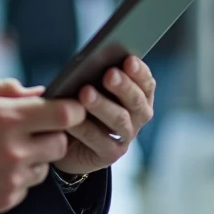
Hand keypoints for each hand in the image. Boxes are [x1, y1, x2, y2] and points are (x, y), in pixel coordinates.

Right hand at [0, 75, 85, 213]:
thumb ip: (5, 88)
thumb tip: (37, 91)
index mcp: (5, 117)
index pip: (63, 115)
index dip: (69, 109)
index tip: (64, 108)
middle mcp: (12, 150)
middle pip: (60, 143)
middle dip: (50, 133)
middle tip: (29, 129)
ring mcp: (8, 179)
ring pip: (44, 168)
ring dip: (33, 157)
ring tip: (3, 149)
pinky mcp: (2, 200)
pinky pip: (25, 188)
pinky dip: (16, 178)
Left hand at [53, 56, 154, 175]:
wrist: (67, 139)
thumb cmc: (79, 102)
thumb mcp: (87, 84)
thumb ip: (94, 74)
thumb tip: (90, 61)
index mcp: (137, 95)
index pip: (146, 83)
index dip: (139, 72)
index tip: (128, 59)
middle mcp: (136, 116)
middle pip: (136, 101)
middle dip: (124, 86)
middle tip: (109, 74)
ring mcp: (125, 136)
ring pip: (119, 120)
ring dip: (103, 105)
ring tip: (85, 93)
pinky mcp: (109, 154)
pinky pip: (99, 139)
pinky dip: (85, 127)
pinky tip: (73, 117)